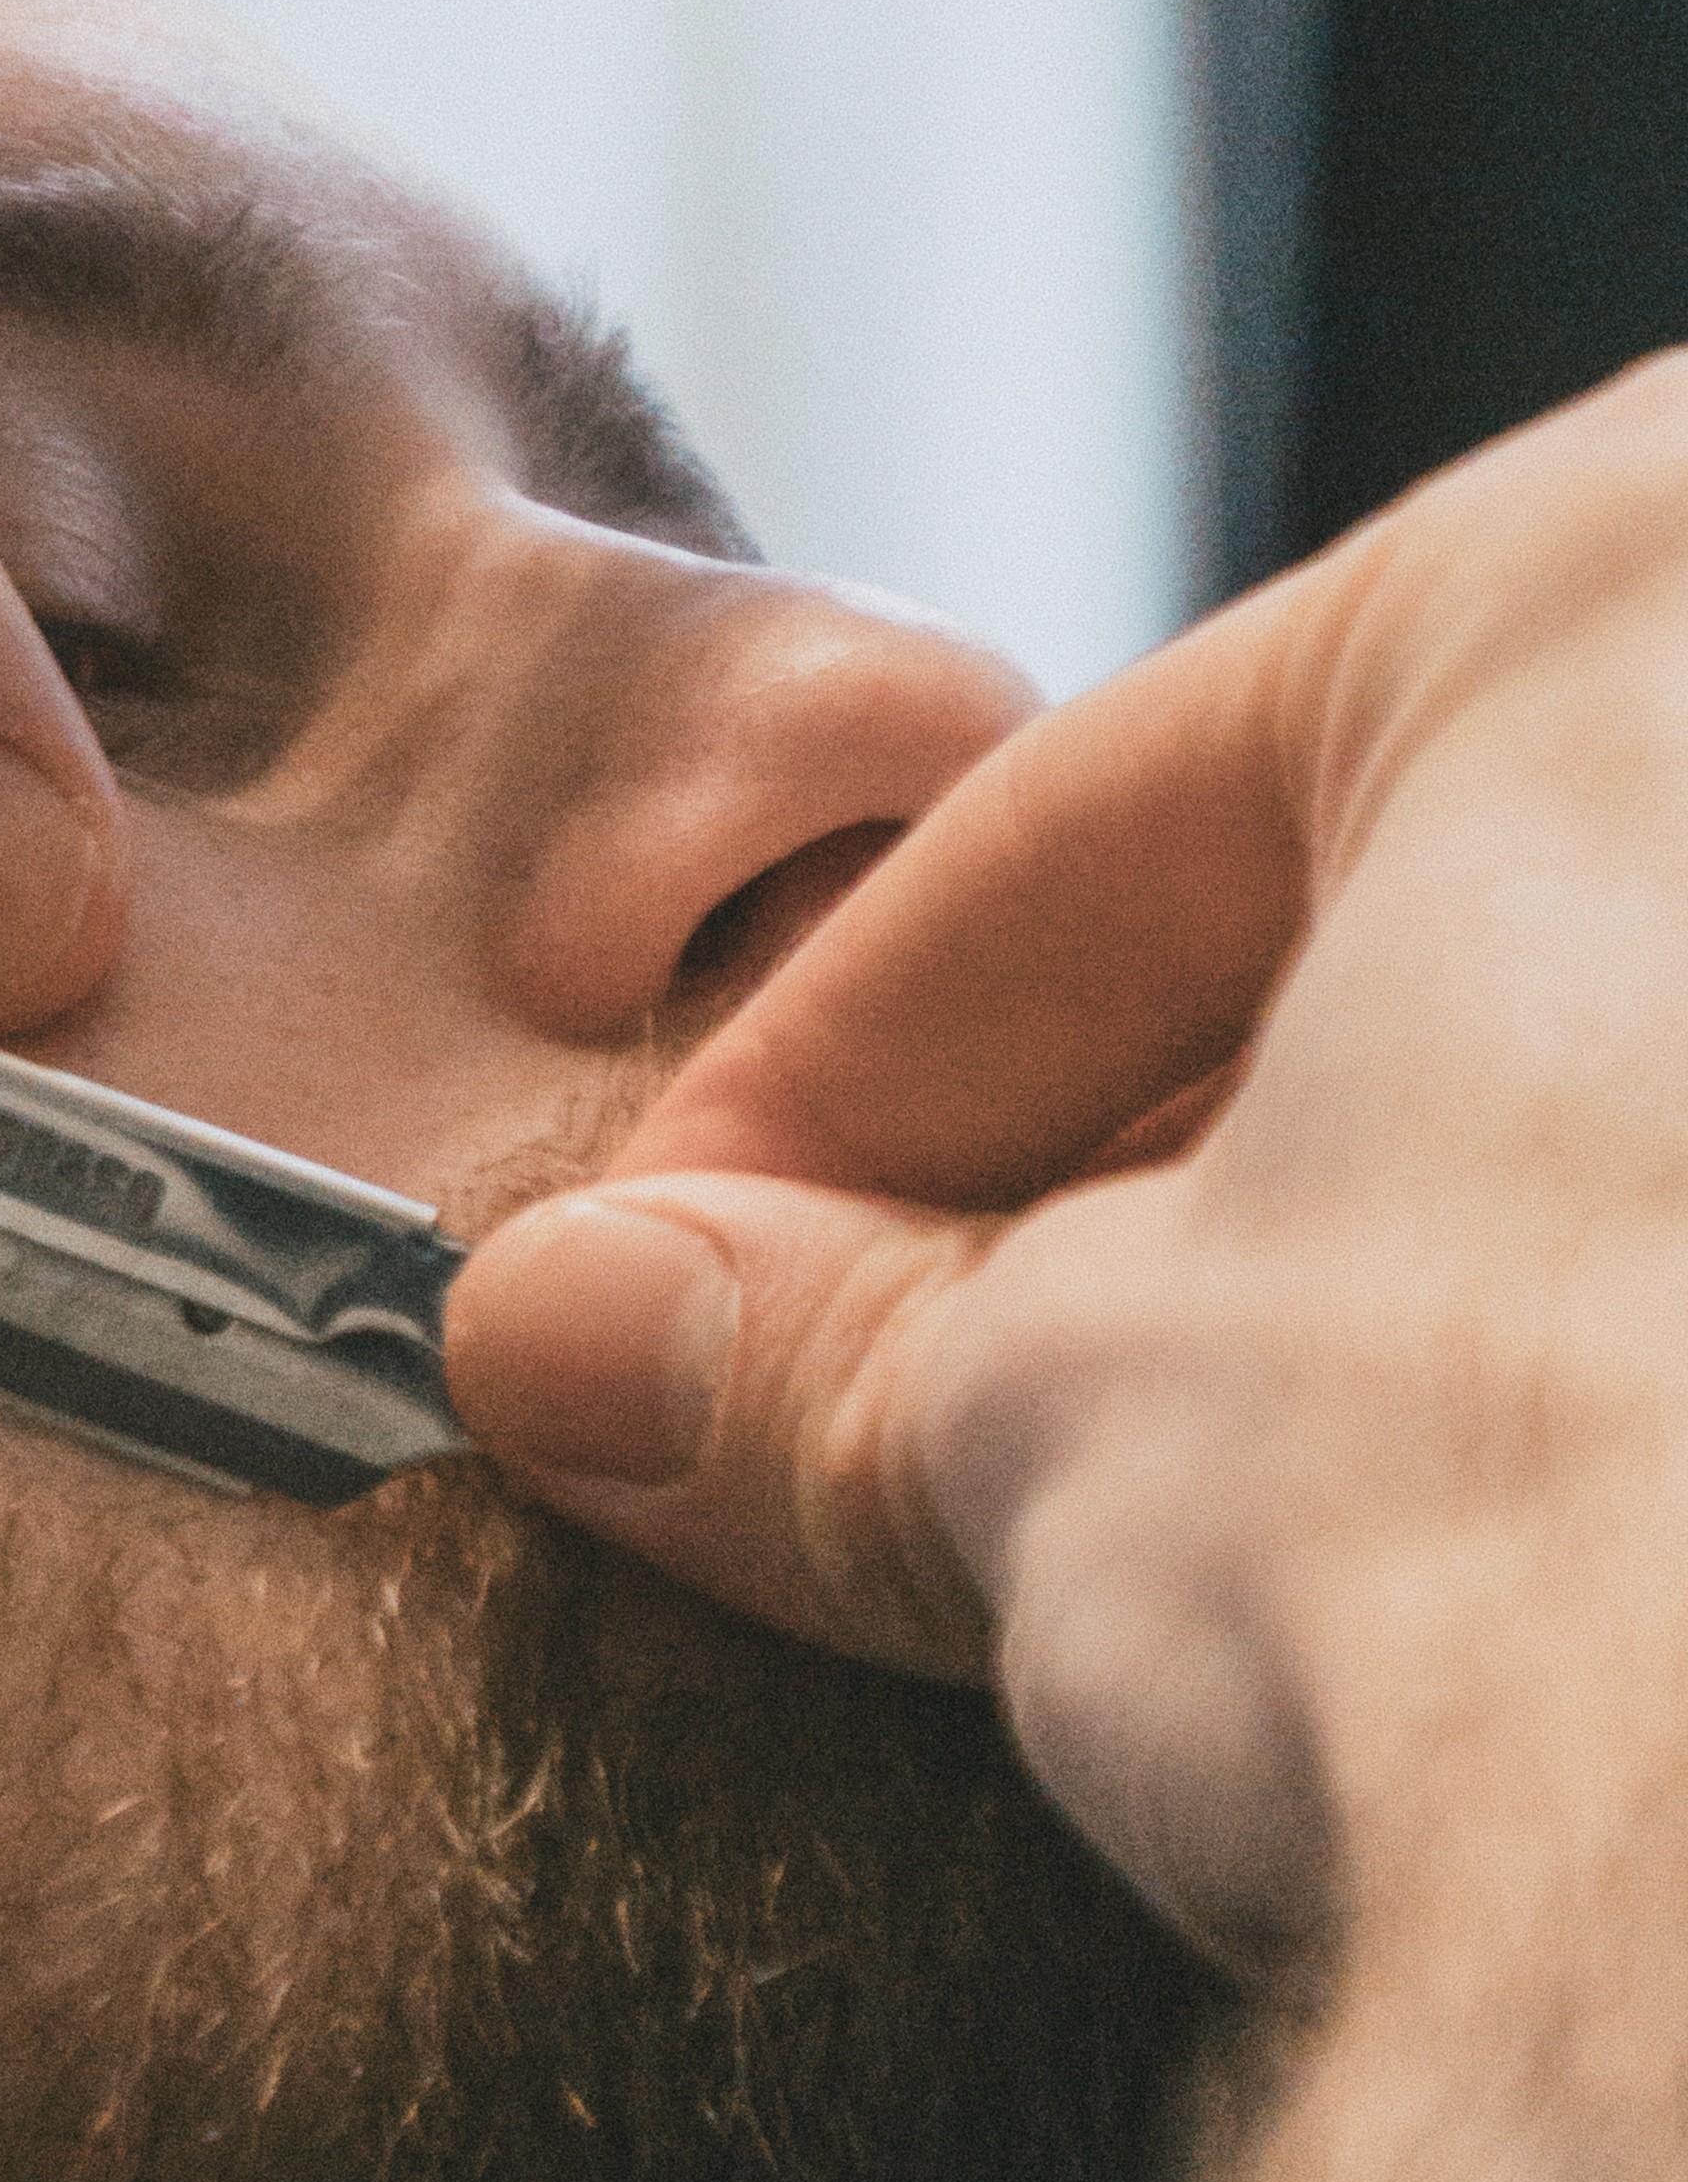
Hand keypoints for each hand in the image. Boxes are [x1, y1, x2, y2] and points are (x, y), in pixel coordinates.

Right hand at [448, 361, 1687, 1964]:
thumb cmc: (1564, 1567)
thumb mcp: (1064, 1422)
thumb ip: (831, 1354)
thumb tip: (599, 1346)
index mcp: (1642, 569)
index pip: (1095, 828)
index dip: (819, 1096)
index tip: (675, 1285)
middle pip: (1410, 952)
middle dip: (1141, 1201)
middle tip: (898, 1425)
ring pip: (1621, 1121)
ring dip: (1412, 1308)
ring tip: (1189, 1551)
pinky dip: (1617, 1416)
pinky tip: (1503, 1612)